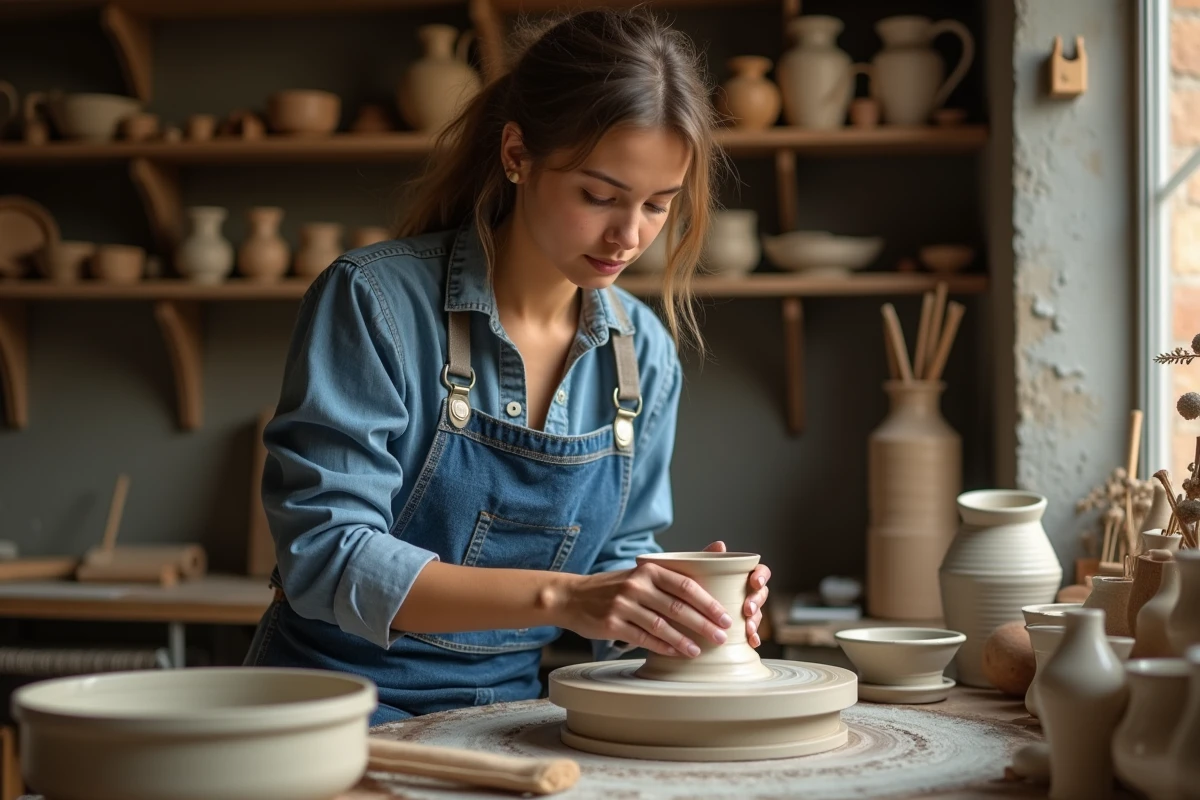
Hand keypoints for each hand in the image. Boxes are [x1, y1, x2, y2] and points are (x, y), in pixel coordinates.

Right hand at [556, 561, 733, 657]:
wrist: (573, 597)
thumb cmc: (616, 585)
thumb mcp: (645, 569)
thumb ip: (682, 564)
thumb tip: (720, 548)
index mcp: (648, 569)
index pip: (685, 585)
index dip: (708, 603)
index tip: (725, 616)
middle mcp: (636, 585)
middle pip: (677, 607)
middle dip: (703, 624)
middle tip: (721, 636)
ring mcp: (622, 605)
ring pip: (661, 626)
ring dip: (683, 640)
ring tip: (699, 650)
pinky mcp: (612, 624)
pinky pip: (643, 638)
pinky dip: (662, 647)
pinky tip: (676, 653)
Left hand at [702, 541, 769, 648]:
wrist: (685, 604)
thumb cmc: (697, 582)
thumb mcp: (701, 568)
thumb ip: (710, 557)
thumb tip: (720, 545)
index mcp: (744, 575)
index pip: (761, 572)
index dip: (761, 576)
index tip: (754, 581)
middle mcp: (748, 592)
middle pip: (761, 594)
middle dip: (757, 602)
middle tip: (747, 609)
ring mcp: (746, 610)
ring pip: (758, 614)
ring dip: (756, 621)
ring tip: (748, 629)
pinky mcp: (741, 627)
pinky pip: (752, 632)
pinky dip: (754, 637)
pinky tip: (752, 642)